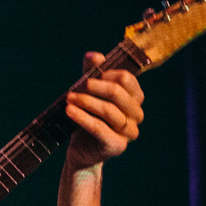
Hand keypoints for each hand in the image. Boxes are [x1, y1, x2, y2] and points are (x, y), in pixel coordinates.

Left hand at [64, 52, 144, 170]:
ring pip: (108, 110)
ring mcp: (130, 131)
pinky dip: (83, 118)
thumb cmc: (87, 118)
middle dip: (93, 88)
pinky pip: (99, 128)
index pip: (127, 79)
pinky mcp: (117, 145)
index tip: (87, 77)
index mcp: (135, 99)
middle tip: (74, 88)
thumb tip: (93, 55)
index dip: (106, 75)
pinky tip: (70, 111)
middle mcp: (137, 115)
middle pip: (118, 93)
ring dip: (85, 102)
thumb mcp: (88, 93)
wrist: (81, 150)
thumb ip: (92, 73)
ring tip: (68, 98)